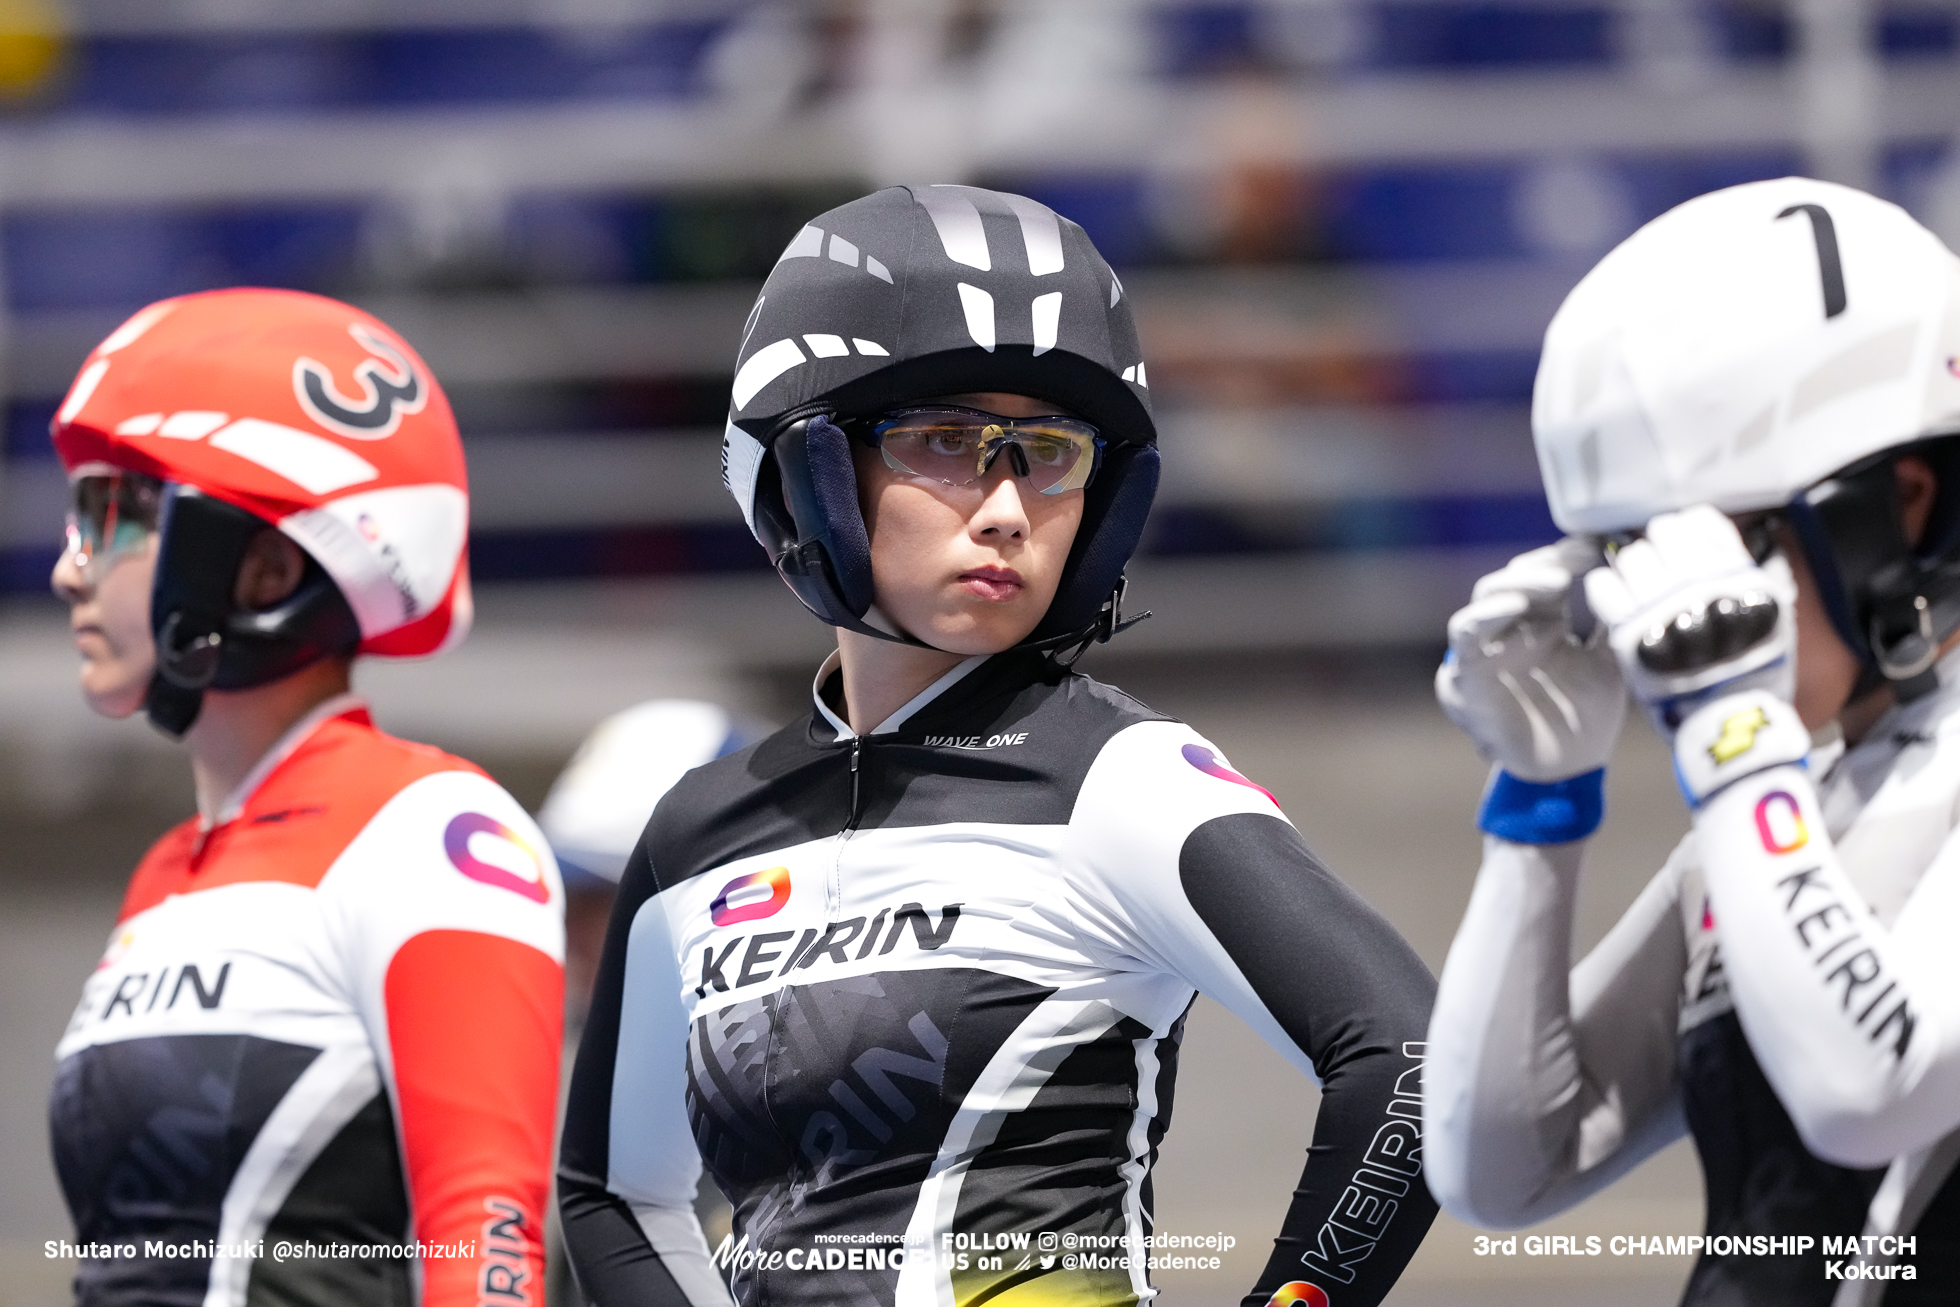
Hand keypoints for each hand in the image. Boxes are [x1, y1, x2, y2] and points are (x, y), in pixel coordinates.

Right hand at [1438, 537, 1626, 782]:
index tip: (1598, 546)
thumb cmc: (1588, 717)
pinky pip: (1466, 632)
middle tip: (1577, 560)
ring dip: (1518, 582)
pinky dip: (1486, 614)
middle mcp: (1513, 627)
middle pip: (1517, 576)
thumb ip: (1615, 621)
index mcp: (1545, 621)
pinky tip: (1514, 606)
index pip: (1548, 573)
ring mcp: (1488, 646)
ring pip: (1488, 594)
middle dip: (1546, 563)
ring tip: (1552, 580)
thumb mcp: (1612, 659)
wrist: (1569, 769)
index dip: (1568, 556)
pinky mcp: (1467, 670)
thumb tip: (1639, 576)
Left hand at [1582, 505, 1796, 733]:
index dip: (1685, 531)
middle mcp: (1699, 580)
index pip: (1698, 520)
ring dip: (1632, 569)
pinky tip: (1616, 602)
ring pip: (1630, 556)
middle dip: (1658, 549)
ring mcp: (1662, 603)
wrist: (1730, 715)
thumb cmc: (1754, 668)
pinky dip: (1605, 588)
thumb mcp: (1771, 610)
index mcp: (1736, 571)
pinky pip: (1601, 585)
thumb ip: (1743, 570)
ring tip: (1639, 590)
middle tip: (1657, 570)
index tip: (1681, 545)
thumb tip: (1711, 538)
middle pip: (1661, 533)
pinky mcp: (1629, 629)